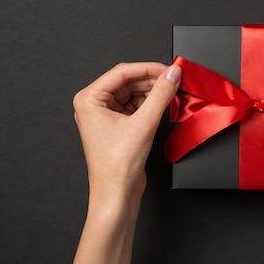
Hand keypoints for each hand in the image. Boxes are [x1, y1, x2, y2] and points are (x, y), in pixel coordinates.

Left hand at [72, 62, 180, 210]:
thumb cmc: (116, 166)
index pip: (122, 73)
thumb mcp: (143, 124)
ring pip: (134, 93)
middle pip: (128, 81)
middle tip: (175, 80)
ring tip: (172, 92)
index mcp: (89, 99)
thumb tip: (172, 74)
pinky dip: (151, 103)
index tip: (169, 69)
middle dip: (152, 80)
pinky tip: (164, 104)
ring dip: (153, 92)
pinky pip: (136, 106)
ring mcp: (105, 115)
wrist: (116, 194)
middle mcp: (94, 105)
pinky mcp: (118, 125)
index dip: (148, 69)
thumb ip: (160, 95)